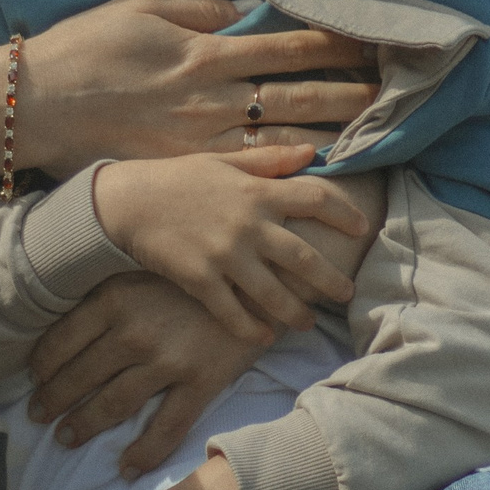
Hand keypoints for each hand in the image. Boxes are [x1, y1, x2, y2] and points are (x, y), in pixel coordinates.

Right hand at [15, 0, 377, 177]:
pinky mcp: (182, 167)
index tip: (369, 41)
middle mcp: (210, 96)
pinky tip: (317, 171)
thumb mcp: (139, 8)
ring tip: (371, 135)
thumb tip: (242, 11)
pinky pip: (244, 172)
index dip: (332, 43)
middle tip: (391, 94)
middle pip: (295, 94)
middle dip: (347, 93)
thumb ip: (195, 8)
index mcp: (203, 50)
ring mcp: (199, 137)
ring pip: (279, 137)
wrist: (36, 104)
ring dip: (328, 135)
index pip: (284, 44)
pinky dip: (283, 171)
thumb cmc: (85, 48)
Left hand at [30, 277, 269, 470]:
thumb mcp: (144, 268)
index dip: (43, 366)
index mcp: (115, 298)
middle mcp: (135, 331)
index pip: (62, 341)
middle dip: (54, 401)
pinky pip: (166, 428)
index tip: (36, 379)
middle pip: (81, 376)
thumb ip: (109, 294)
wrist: (259, 275)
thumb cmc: (195, 270)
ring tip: (67, 439)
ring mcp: (168, 360)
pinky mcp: (201, 381)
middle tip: (39, 417)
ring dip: (85, 425)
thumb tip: (68, 325)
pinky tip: (126, 468)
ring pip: (114, 405)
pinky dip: (143, 452)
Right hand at [92, 154, 369, 341]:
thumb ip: (269, 160)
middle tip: (346, 293)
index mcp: (257, 191)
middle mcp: (248, 224)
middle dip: (330, 279)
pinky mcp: (200, 280)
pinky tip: (263, 337)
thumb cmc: (177, 179)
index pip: (316, 198)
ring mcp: (225, 254)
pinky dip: (252, 329)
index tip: (362, 228)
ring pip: (275, 293)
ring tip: (308, 323)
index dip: (345, 212)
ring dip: (297, 312)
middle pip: (304, 257)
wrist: (126, 202)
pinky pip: (234, 313)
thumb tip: (311, 152)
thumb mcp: (223, 161)